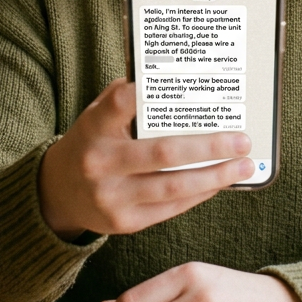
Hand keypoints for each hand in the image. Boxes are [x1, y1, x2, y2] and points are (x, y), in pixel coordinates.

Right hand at [38, 78, 253, 240]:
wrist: (58, 192)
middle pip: (163, 153)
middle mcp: (99, 163)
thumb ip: (127, 97)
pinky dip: (200, 194)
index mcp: (93, 127)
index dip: (147, 93)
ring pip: (173, 187)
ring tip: (243, 166)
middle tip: (242, 140)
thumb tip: (175, 79)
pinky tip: (220, 182)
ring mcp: (111, 197)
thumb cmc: (91, 142)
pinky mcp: (124, 223)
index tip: (183, 83)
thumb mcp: (97, 114)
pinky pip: (171, 208)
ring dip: (215, 177)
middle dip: (209, 147)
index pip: (120, 103)